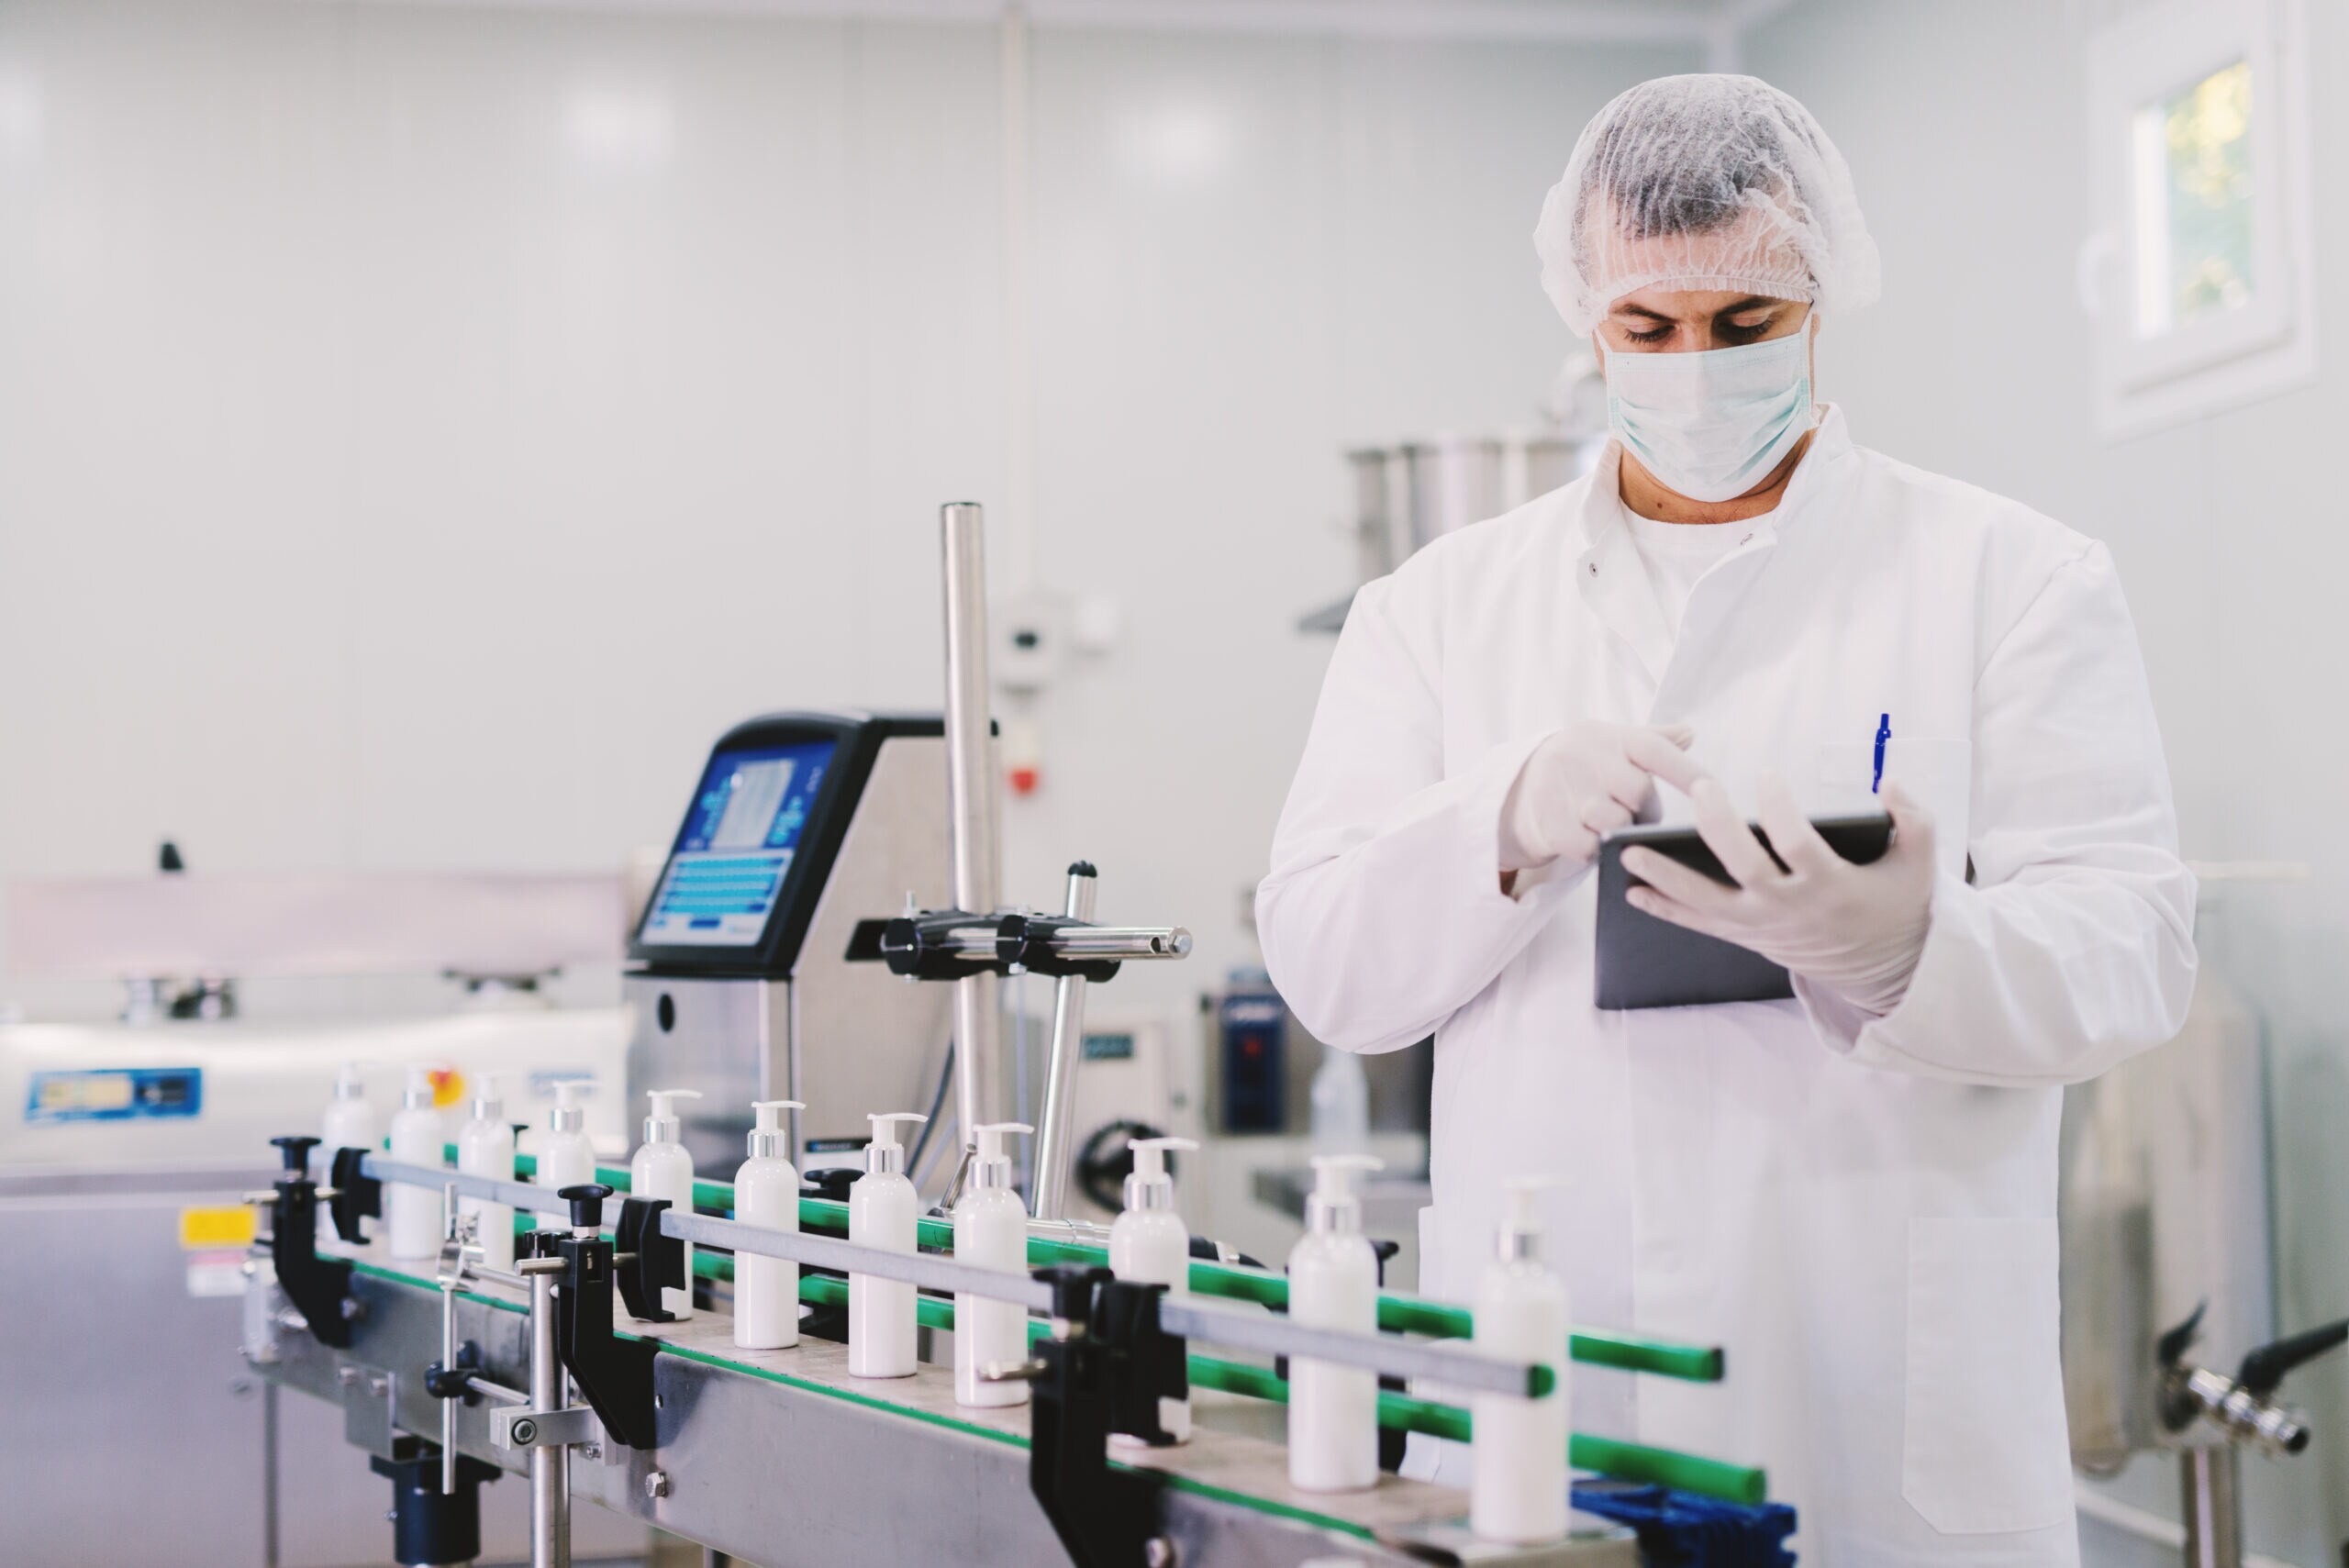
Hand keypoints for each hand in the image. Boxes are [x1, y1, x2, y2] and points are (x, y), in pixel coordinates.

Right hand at [1499, 722, 1705, 875]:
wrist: (1514, 791)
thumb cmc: (1578, 768)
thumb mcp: (1609, 745)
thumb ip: (1651, 741)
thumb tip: (1690, 732)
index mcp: (1604, 736)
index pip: (1653, 748)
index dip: (1684, 769)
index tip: (1712, 788)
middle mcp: (1581, 755)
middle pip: (1638, 790)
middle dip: (1644, 810)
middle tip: (1636, 817)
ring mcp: (1561, 788)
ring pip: (1615, 821)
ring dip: (1620, 832)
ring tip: (1610, 828)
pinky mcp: (1547, 821)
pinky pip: (1589, 846)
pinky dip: (1595, 850)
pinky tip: (1588, 840)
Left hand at [1622, 775, 1936, 1017]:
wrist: (1884, 967)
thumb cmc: (1896, 903)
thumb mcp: (1920, 863)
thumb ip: (1915, 819)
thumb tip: (1891, 783)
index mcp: (1832, 885)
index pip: (1798, 845)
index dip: (1781, 810)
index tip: (1767, 773)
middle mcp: (1791, 907)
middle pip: (1744, 867)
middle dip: (1717, 827)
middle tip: (1698, 789)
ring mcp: (1764, 926)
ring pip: (1707, 902)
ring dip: (1665, 878)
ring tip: (1630, 851)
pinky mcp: (1748, 936)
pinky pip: (1700, 925)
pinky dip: (1665, 910)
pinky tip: (1632, 892)